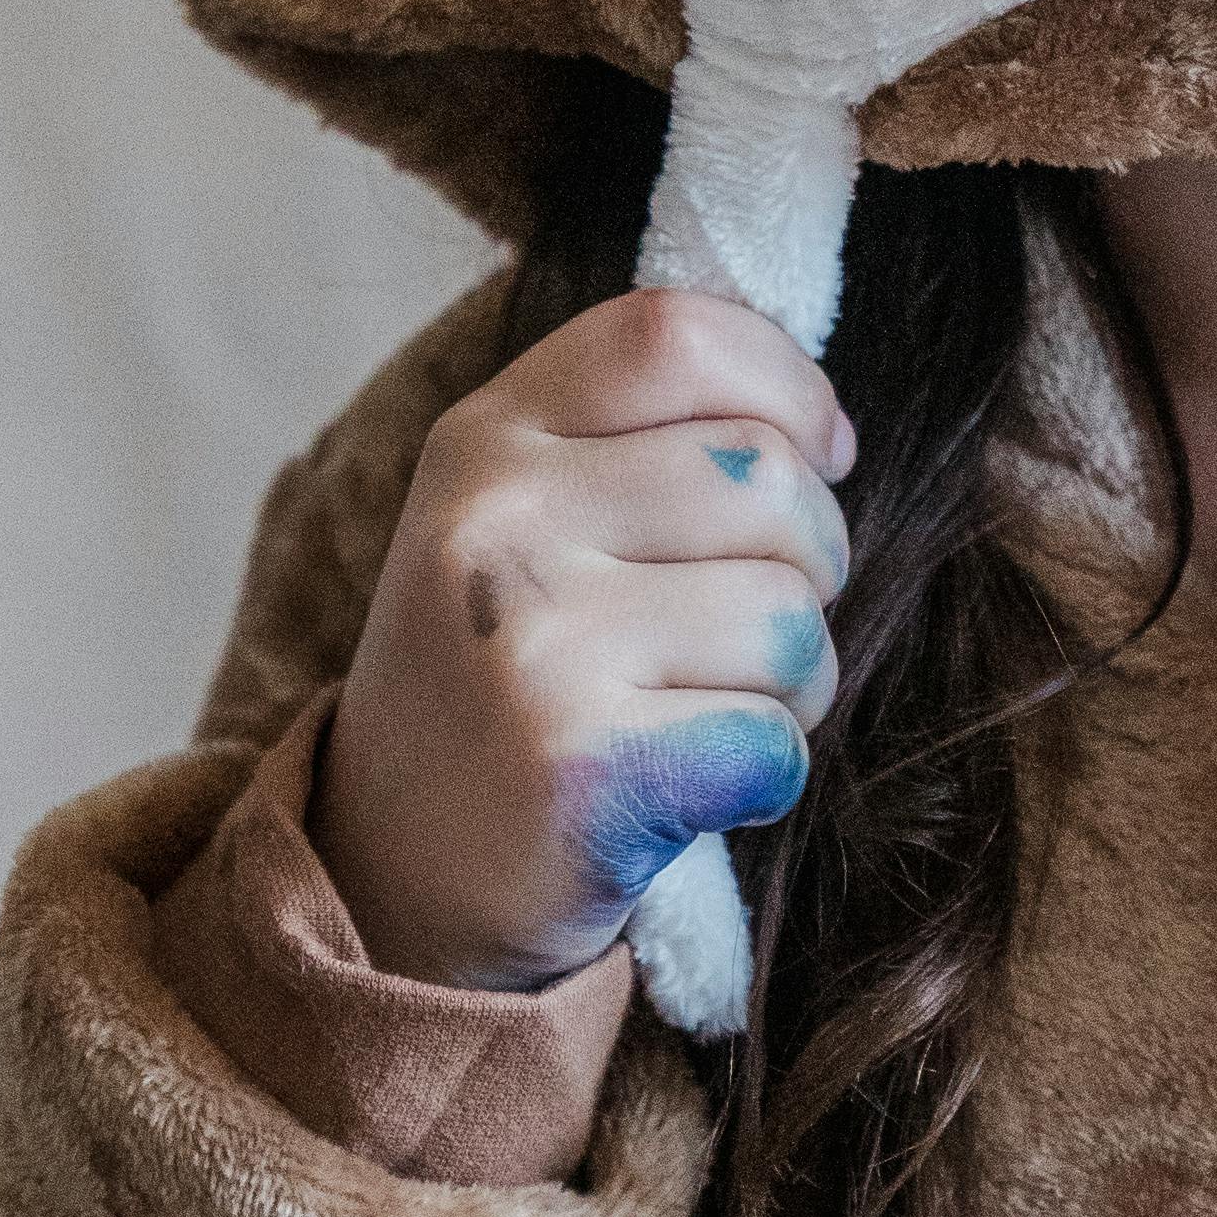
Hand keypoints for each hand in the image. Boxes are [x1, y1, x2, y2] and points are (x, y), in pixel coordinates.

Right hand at [314, 292, 853, 991]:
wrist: (393, 883)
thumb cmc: (505, 682)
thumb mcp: (521, 522)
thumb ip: (635, 440)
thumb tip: (823, 426)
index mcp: (481, 439)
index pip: (674, 333)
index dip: (786, 383)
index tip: (820, 451)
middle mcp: (494, 524)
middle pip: (767, 478)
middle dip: (810, 560)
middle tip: (742, 629)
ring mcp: (532, 645)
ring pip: (791, 616)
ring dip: (794, 681)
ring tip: (704, 710)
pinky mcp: (585, 767)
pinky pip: (776, 739)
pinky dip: (765, 774)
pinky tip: (687, 787)